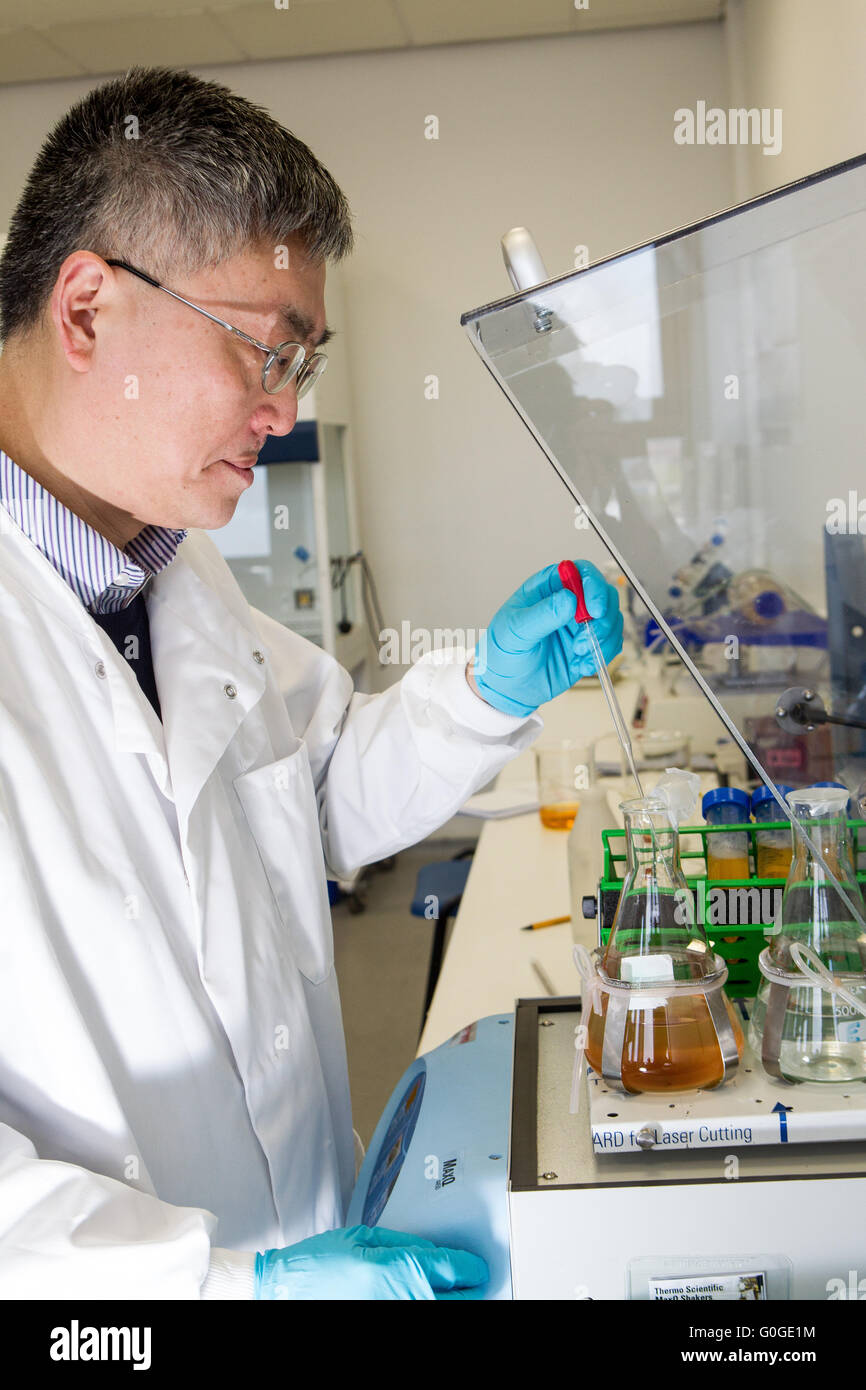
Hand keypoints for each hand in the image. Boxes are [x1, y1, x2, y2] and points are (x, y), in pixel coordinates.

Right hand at [254, 1224, 488, 1299]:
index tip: (477, 1267)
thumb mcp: (363, 1237)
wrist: (287, 1288)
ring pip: (439, 1312)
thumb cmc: (319, 1261)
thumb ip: (404, 1244)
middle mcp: (398, 1298)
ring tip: (457, 1294)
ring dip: (450, 1302)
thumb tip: (434, 1252)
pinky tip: (426, 1298)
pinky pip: (417, 1316)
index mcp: (394, 1269)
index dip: (470, 1267)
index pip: (451, 1270)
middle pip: (455, 1300)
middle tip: (474, 1283)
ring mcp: (390, 1314)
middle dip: (469, 1290)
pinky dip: (427, 1306)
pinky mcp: (381, 1321)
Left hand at [471, 560, 622, 716]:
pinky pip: (610, 643)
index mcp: (547, 588)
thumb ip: (542, 614)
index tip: (593, 609)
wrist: (506, 688)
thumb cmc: (502, 653)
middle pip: (604, 594)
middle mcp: (568, 602)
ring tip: (579, 654)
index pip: (580, 572)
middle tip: (586, 637)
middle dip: (603, 617)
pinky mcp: (589, 646)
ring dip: (603, 638)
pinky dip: (602, 655)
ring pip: (611, 619)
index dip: (593, 585)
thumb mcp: (515, 631)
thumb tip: (569, 598)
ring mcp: (580, 624)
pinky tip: (581, 665)